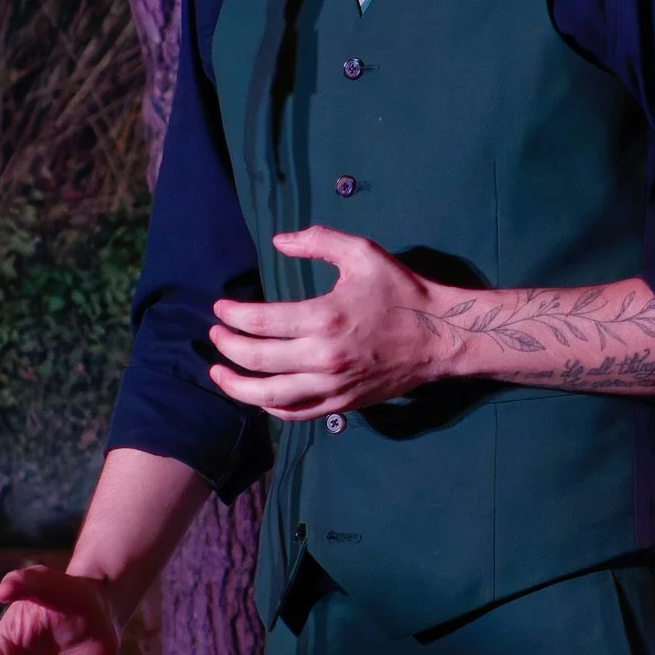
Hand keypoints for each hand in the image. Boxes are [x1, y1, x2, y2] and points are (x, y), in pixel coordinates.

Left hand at [208, 225, 444, 420]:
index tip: (219, 309)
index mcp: (325, 317)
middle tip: (214, 334)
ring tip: (217, 372)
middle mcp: (324, 357)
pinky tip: (257, 396)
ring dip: (237, 386)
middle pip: (258, 360)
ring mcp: (333, 386)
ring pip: (270, 397)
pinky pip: (296, 413)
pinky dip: (270, 408)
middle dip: (227, 347)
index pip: (261, 322)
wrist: (439, 337)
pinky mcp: (343, 404)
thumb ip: (318, 241)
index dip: (233, 315)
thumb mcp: (363, 253)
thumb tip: (278, 241)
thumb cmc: (400, 291)